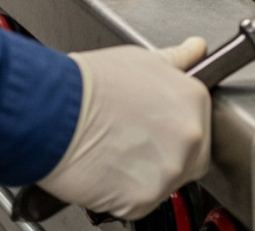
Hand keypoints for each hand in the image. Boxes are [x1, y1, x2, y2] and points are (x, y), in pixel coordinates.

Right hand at [38, 38, 212, 218]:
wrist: (54, 112)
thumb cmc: (90, 84)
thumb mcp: (142, 60)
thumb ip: (176, 61)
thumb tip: (195, 49)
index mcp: (194, 101)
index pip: (200, 126)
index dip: (174, 130)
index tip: (155, 130)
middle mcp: (190, 136)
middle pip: (191, 159)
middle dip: (166, 156)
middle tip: (133, 145)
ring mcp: (169, 170)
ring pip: (166, 183)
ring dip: (145, 177)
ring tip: (115, 155)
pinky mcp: (144, 199)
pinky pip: (139, 204)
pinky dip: (123, 196)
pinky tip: (106, 171)